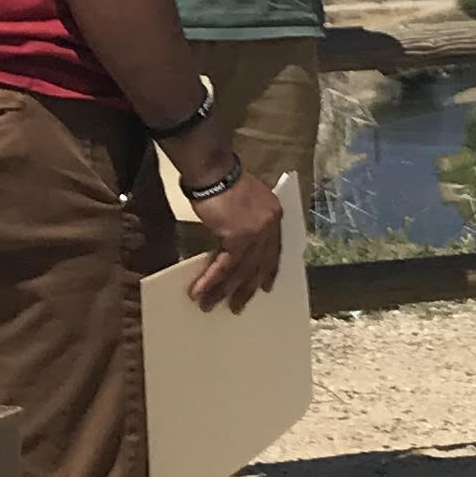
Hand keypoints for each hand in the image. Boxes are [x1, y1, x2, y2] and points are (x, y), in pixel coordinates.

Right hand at [184, 172, 287, 310]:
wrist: (214, 171)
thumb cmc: (223, 181)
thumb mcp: (245, 201)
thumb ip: (247, 221)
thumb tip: (236, 241)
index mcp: (274, 215)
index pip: (274, 249)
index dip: (269, 270)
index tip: (266, 286)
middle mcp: (270, 225)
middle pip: (259, 264)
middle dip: (247, 287)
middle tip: (239, 305)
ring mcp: (256, 232)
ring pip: (240, 269)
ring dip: (224, 290)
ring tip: (210, 305)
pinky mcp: (237, 237)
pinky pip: (224, 266)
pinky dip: (211, 280)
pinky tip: (200, 292)